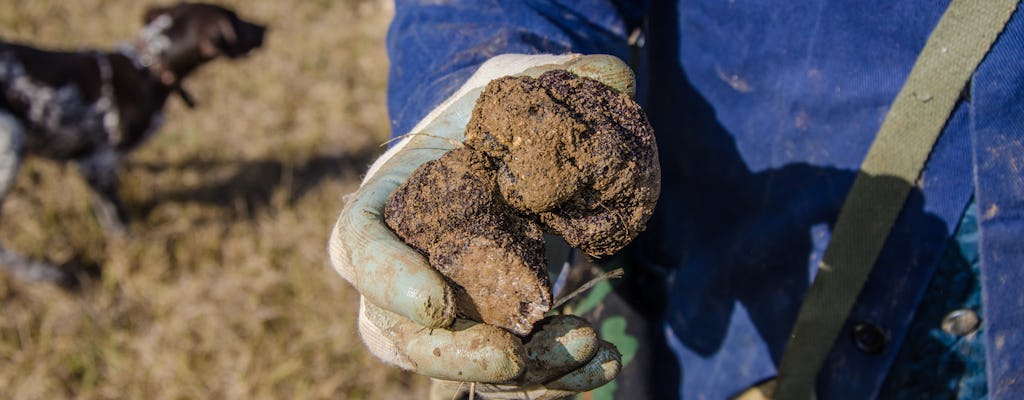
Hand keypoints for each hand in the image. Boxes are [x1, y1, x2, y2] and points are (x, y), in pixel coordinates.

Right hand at [328, 53, 634, 394]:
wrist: (496, 166)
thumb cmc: (487, 125)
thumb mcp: (511, 89)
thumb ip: (552, 78)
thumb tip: (615, 78)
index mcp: (385, 203)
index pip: (359, 247)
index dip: (388, 280)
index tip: (438, 304)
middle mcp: (394, 270)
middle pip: (398, 333)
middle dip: (456, 353)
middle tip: (516, 354)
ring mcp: (431, 315)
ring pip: (453, 366)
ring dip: (520, 375)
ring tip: (589, 345)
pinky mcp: (474, 339)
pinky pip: (499, 379)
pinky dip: (549, 384)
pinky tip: (605, 366)